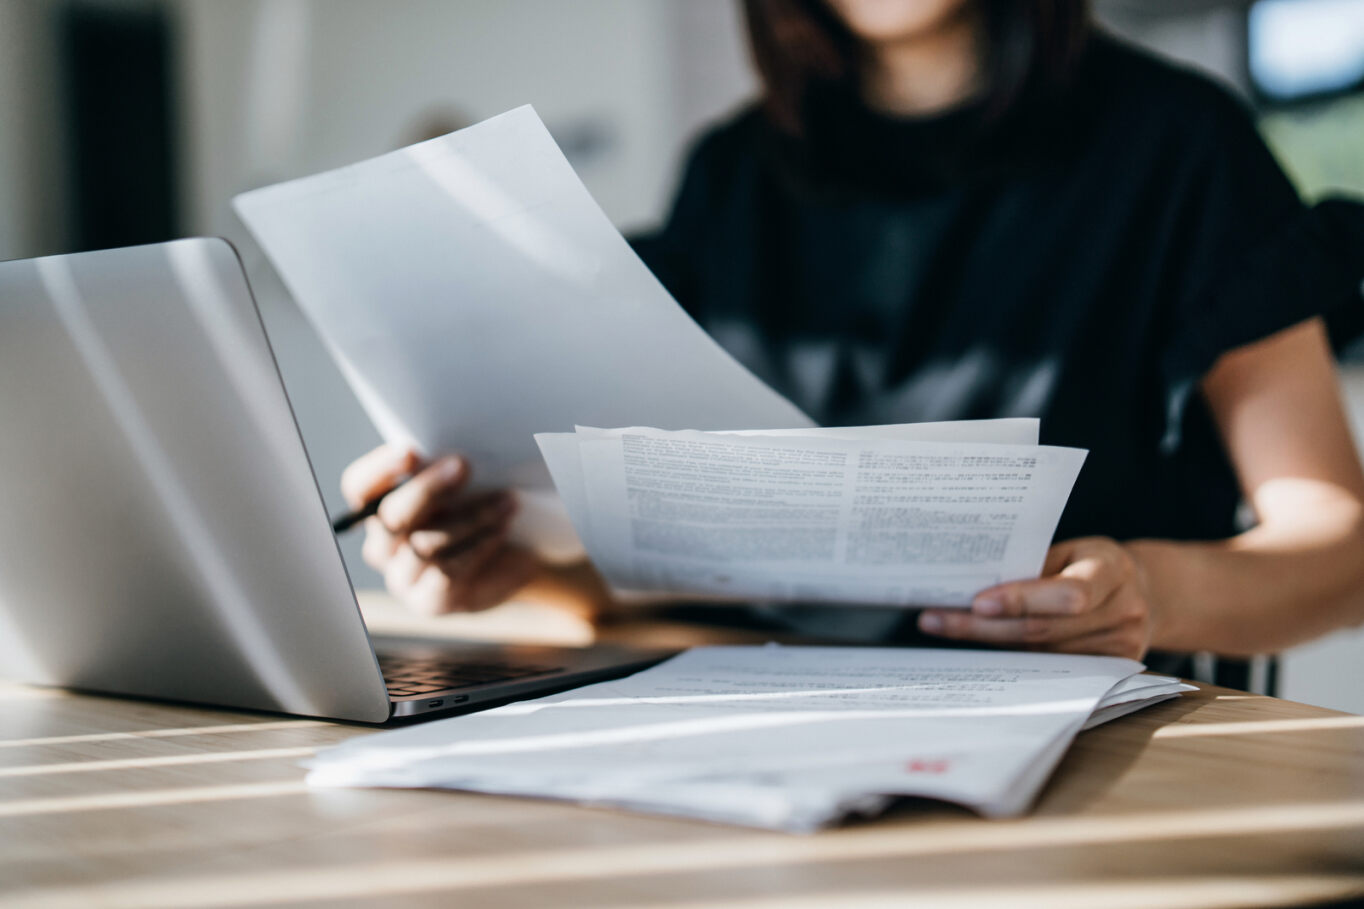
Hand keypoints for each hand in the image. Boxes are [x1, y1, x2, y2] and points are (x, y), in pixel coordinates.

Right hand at [340, 444, 538, 614]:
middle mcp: (382, 546)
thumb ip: (445, 468)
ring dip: (470, 517)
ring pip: (424, 545)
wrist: (516, 558)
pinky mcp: (429, 601)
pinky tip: (502, 527)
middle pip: (390, 517)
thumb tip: (450, 455)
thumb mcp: (464, 484)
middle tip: (463, 465)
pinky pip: (447, 572)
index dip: (380, 468)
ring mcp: (402, 577)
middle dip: (427, 489)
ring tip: (506, 499)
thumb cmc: (483, 508)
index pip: (360, 487)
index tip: (412, 451)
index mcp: (379, 508)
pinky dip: (478, 545)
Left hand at [916, 537, 1155, 658]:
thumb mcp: (1071, 550)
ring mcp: (1121, 646)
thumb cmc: (1093, 564)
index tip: (978, 601)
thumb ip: (1034, 565)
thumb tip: (972, 579)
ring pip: (1042, 653)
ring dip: (991, 644)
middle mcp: (1123, 612)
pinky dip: (1014, 658)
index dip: (1022, 599)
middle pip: (1044, 630)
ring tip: (947, 630)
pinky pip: (1052, 668)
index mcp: (1112, 571)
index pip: (1068, 592)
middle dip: (985, 627)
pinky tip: (980, 649)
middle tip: (937, 621)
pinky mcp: (1112, 670)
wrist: (1144, 592)